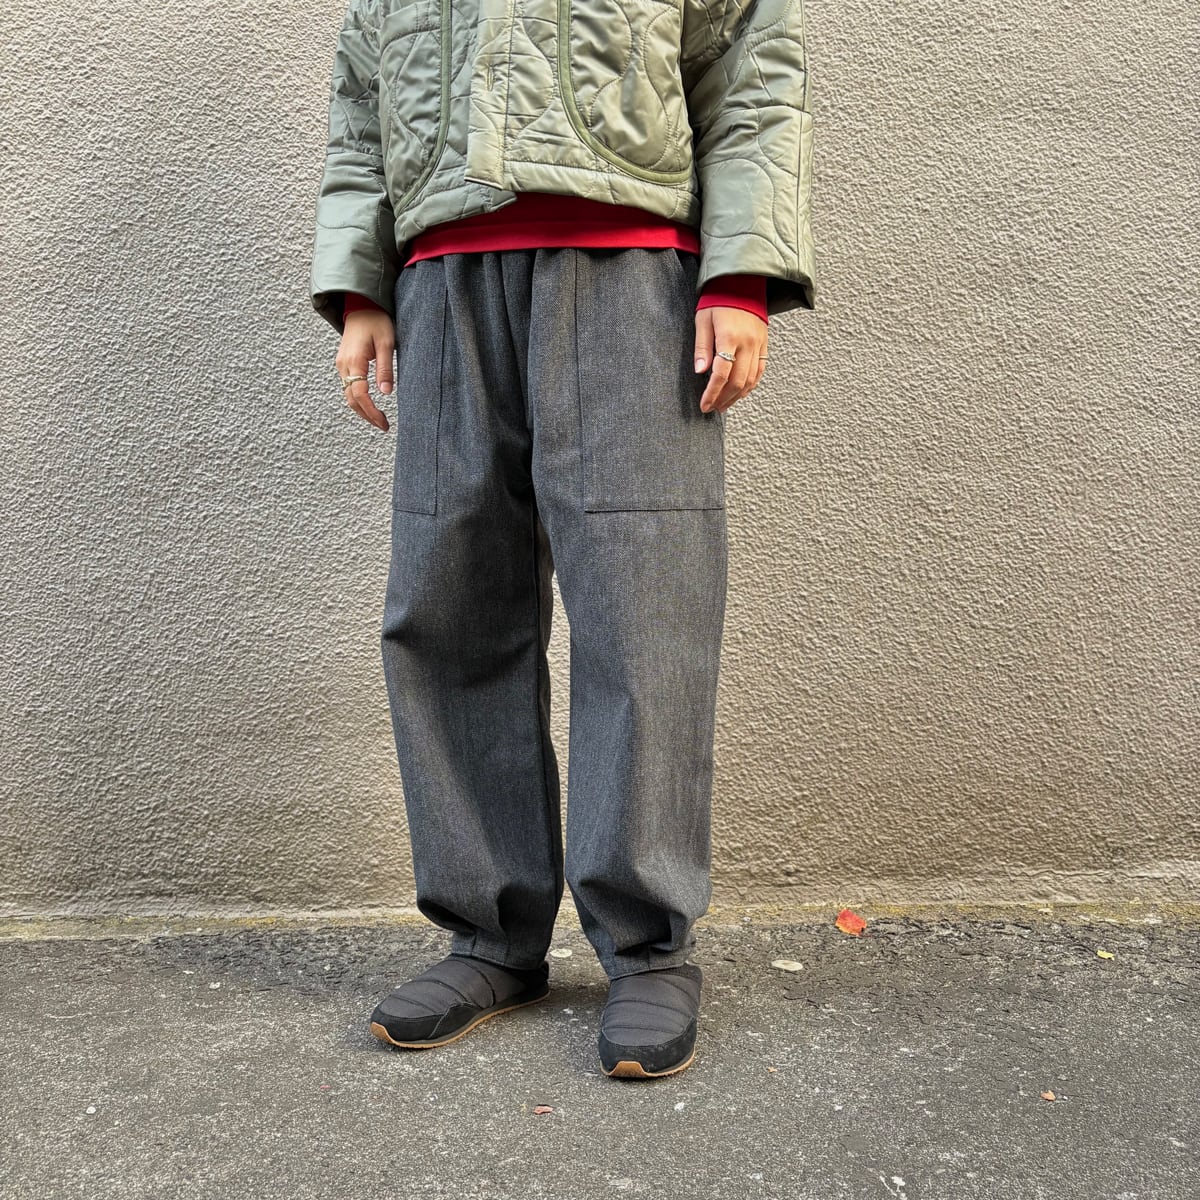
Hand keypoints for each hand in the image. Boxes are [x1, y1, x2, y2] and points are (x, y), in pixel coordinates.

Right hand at [336, 310, 394, 430]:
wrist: (361, 306)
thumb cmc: (377, 321)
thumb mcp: (386, 343)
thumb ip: (385, 369)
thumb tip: (386, 393)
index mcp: (354, 361)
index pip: (360, 395)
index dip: (372, 412)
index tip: (384, 423)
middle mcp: (343, 365)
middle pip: (351, 399)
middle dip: (367, 415)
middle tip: (384, 426)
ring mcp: (341, 365)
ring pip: (348, 395)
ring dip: (362, 410)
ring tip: (378, 419)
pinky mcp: (344, 364)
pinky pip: (348, 387)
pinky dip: (358, 399)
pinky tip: (370, 405)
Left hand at [693, 306, 767, 413]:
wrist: (742, 282)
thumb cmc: (718, 299)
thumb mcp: (703, 320)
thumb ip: (702, 347)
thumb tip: (700, 371)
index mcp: (730, 337)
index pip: (721, 374)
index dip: (712, 393)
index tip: (704, 405)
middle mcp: (747, 343)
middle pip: (737, 381)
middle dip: (724, 399)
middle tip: (712, 408)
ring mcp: (758, 344)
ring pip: (751, 380)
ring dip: (737, 396)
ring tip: (724, 405)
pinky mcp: (764, 344)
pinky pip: (760, 371)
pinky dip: (750, 385)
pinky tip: (740, 392)